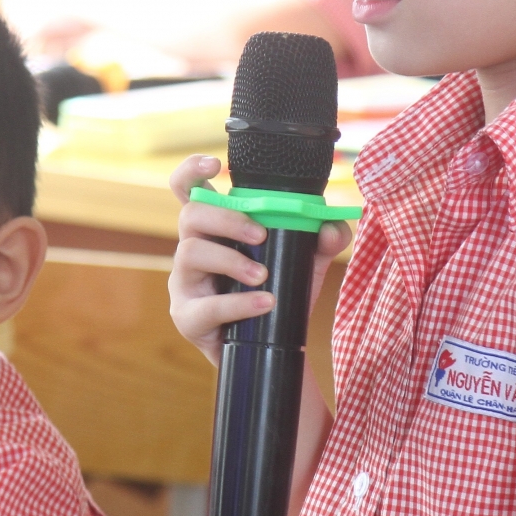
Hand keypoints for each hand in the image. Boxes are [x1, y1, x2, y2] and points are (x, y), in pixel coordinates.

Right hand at [167, 154, 350, 364]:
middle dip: (226, 220)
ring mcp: (185, 283)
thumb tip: (330, 226)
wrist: (273, 351)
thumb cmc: (278, 295)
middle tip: (261, 235)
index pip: (189, 190)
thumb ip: (322, 240)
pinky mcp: (187, 317)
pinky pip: (205, 306)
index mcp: (214, 229)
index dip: (192, 170)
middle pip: (190, 214)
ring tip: (263, 277)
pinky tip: (263, 304)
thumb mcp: (305, 264)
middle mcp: (192, 249)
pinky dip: (237, 304)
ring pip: (190, 253)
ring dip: (231, 261)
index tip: (215, 164)